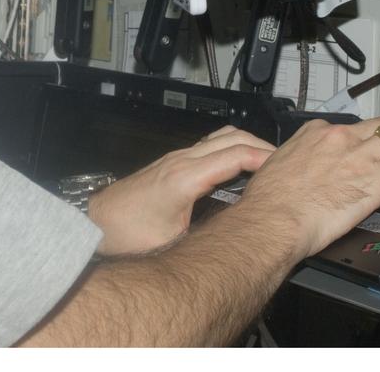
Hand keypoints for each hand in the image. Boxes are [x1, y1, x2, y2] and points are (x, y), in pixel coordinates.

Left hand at [87, 126, 274, 255]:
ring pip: (219, 137)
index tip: (285, 169)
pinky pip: (209, 147)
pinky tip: (239, 167)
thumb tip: (234, 240)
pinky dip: (230, 149)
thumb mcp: (172, 243)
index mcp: (186, 176)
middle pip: (231, 137)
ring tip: (267, 163)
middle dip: (261, 146)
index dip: (264, 159)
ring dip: (245, 144)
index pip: (235, 154)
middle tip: (285, 164)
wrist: (94, 223)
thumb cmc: (126, 234)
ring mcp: (175, 158)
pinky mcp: (171, 163)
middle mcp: (181, 160)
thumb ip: (205, 236)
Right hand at [236, 117, 379, 264]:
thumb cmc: (268, 204)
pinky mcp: (376, 178)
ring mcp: (361, 156)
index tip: (375, 143)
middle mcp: (341, 138)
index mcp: (315, 133)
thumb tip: (298, 173)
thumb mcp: (274, 168)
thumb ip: (295, 164)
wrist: (272, 220)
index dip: (368, 135)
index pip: (350, 127)